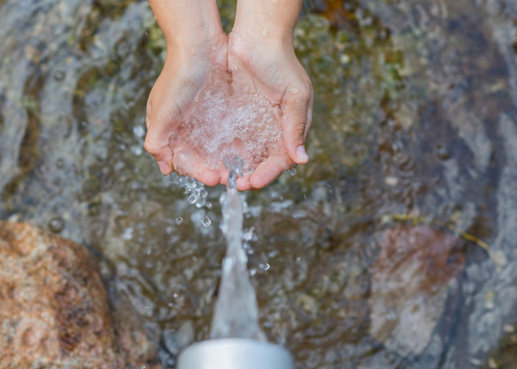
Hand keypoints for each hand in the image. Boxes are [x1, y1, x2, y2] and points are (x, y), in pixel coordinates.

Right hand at [144, 31, 228, 186]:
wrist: (199, 44)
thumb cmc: (177, 77)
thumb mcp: (162, 112)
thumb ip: (157, 141)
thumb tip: (163, 167)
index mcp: (165, 129)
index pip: (180, 160)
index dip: (196, 172)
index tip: (213, 178)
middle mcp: (183, 127)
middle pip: (198, 158)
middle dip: (212, 169)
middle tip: (230, 177)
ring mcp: (201, 118)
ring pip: (212, 148)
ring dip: (224, 161)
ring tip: (240, 169)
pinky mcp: (219, 110)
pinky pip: (225, 133)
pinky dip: (233, 145)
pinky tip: (245, 151)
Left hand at [226, 28, 312, 190]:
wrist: (258, 37)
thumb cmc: (282, 63)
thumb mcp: (294, 94)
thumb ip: (295, 126)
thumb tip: (302, 159)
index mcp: (292, 127)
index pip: (282, 159)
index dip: (268, 173)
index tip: (253, 182)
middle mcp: (274, 129)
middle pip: (263, 161)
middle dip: (250, 175)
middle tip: (235, 184)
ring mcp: (255, 123)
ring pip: (246, 154)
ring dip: (236, 167)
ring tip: (223, 176)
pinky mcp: (237, 115)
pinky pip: (231, 139)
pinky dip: (225, 151)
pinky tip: (215, 158)